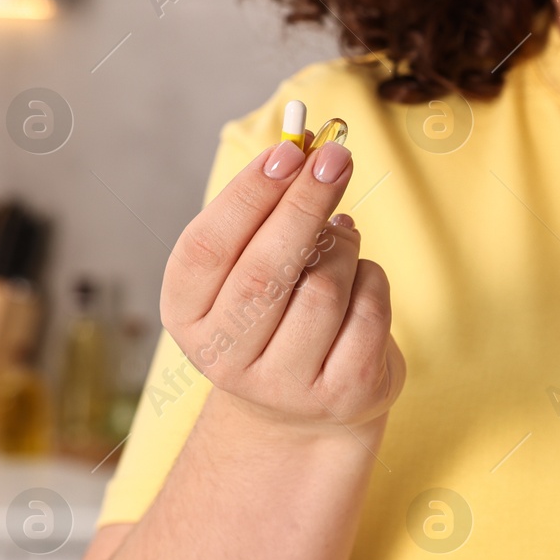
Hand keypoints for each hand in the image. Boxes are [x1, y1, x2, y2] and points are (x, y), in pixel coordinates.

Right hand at [161, 131, 404, 436]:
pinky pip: (368, 313)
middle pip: (266, 270)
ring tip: (342, 238)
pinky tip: (361, 281)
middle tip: (336, 157)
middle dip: (305, 203)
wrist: (303, 408)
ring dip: (344, 247)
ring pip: (324, 289)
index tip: (289, 151)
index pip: (207, 248)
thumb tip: (309, 153)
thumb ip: (266, 215)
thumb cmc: (275, 314)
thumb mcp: (252, 265)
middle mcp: (224, 359)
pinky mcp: (341, 396)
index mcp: (186, 316)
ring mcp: (284, 386)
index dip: (249, 195)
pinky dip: (373, 280)